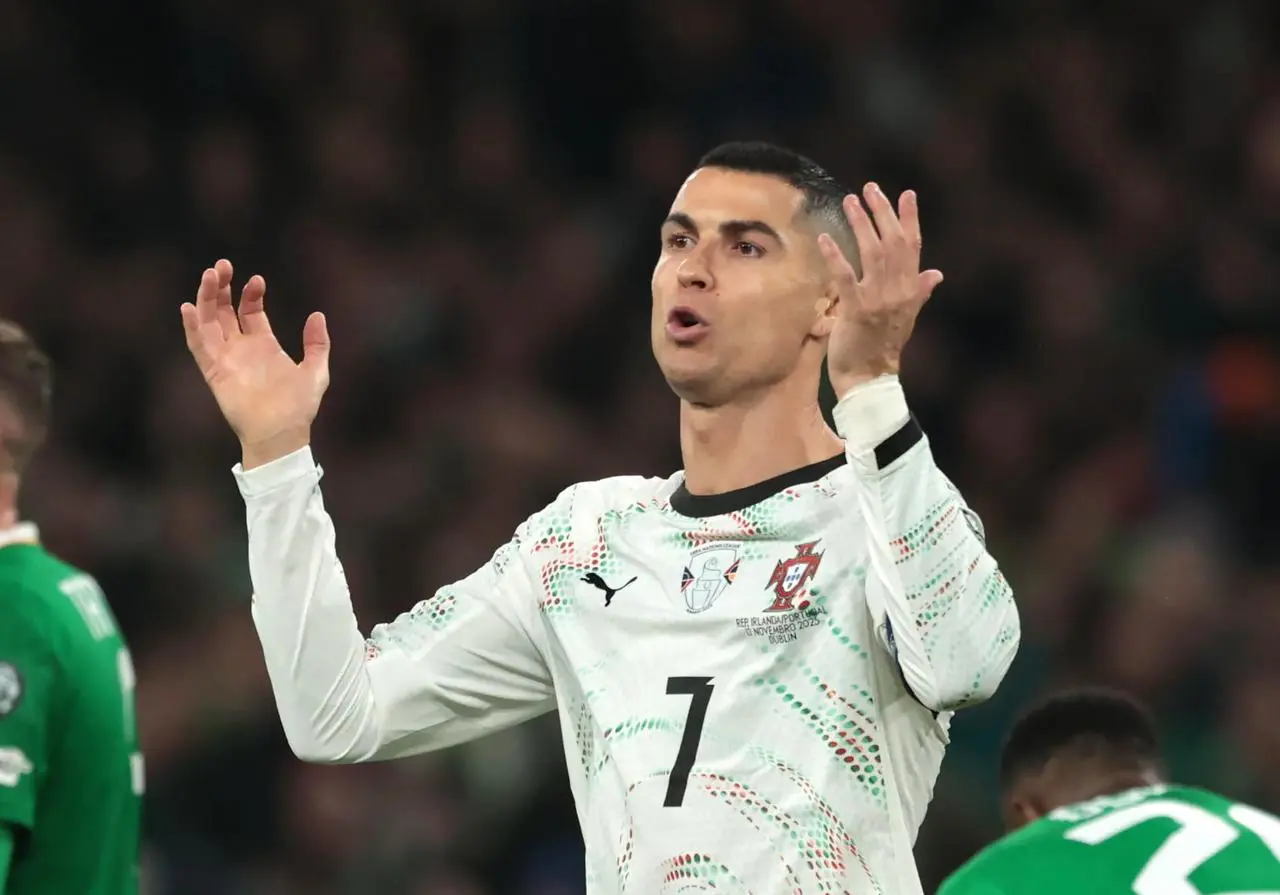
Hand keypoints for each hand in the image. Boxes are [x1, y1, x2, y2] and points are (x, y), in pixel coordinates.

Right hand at [180, 259, 330, 467]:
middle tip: (222, 265)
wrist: (282, 433)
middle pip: (224, 311)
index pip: (250, 311)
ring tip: (210, 275)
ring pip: (208, 322)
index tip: (256, 280)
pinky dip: (192, 326)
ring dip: (207, 298)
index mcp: (263, 345)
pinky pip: (198, 345)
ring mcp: (225, 358)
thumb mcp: (316, 371)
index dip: (250, 294)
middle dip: (222, 287)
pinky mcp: (214, 371)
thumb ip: (317, 344)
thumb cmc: (299, 407)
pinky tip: (190, 307)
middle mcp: (241, 348)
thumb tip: (318, 315)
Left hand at [820, 183, 943, 395]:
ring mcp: (878, 300)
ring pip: (872, 253)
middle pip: (893, 243)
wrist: (870, 379)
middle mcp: (898, 291)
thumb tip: (936, 275)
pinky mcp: (856, 311)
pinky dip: (836, 256)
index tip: (906, 194)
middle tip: (870, 188)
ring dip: (860, 225)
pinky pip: (845, 277)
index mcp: (911, 290)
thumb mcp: (906, 317)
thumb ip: (919, 292)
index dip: (910, 218)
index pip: (914, 247)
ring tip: (849, 201)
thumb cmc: (883, 347)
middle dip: (882, 212)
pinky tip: (826, 238)